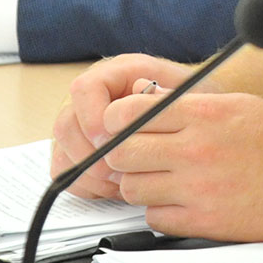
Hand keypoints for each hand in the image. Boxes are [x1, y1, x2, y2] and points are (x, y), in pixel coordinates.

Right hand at [53, 55, 195, 197]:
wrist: (198, 116)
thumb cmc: (194, 102)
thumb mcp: (188, 94)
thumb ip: (165, 96)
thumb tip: (142, 95)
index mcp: (116, 74)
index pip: (85, 90)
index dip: (94, 117)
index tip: (114, 140)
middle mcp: (92, 98)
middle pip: (66, 126)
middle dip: (92, 156)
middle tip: (121, 173)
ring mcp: (82, 125)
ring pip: (64, 153)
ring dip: (92, 174)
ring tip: (125, 182)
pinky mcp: (80, 151)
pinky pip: (68, 172)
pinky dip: (89, 185)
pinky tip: (117, 188)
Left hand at [101, 89, 262, 241]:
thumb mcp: (235, 103)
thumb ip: (185, 102)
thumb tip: (138, 100)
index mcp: (204, 113)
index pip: (126, 114)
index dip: (115, 120)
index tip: (120, 125)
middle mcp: (197, 149)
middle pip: (121, 154)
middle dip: (122, 154)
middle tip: (139, 155)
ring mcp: (199, 188)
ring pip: (132, 189)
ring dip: (141, 184)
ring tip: (165, 179)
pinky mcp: (205, 221)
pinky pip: (154, 218)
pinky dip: (161, 211)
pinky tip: (182, 200)